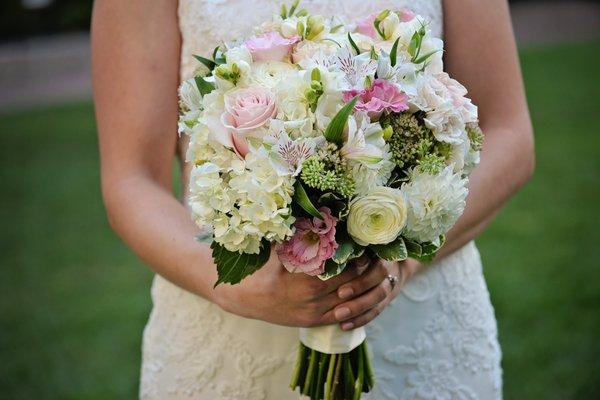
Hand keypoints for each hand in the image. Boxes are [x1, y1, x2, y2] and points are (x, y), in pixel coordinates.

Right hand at [213, 249, 373, 327]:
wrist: (245, 298)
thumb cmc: (260, 268)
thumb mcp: (277, 248)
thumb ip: (295, 234)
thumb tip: (309, 212)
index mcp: (308, 279)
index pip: (344, 267)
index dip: (359, 256)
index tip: (366, 245)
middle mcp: (315, 297)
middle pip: (352, 283)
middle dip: (365, 271)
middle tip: (375, 257)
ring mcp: (315, 312)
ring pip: (350, 301)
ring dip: (363, 288)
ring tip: (372, 274)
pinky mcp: (313, 321)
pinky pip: (341, 316)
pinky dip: (353, 306)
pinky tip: (360, 293)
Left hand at [329, 257, 420, 330]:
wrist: (392, 265)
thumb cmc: (370, 252)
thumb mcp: (366, 246)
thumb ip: (353, 250)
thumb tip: (331, 254)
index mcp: (386, 259)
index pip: (379, 268)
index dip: (364, 273)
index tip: (346, 276)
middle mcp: (391, 275)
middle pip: (379, 286)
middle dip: (359, 290)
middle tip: (340, 294)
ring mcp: (389, 290)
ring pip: (377, 303)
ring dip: (358, 310)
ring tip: (338, 315)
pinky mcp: (384, 303)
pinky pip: (374, 314)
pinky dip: (359, 320)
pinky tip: (344, 326)